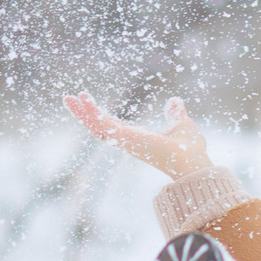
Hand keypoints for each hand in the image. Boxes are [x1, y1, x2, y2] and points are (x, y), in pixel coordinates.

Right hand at [65, 92, 212, 179]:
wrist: (192, 161)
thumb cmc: (189, 149)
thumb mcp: (181, 124)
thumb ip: (175, 115)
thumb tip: (175, 102)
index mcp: (138, 137)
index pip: (112, 125)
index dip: (99, 114)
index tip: (87, 102)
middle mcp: (128, 141)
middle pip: (98, 127)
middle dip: (83, 113)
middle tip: (69, 99)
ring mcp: (125, 141)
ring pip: (96, 127)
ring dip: (82, 113)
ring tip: (68, 98)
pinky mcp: (125, 138)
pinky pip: (103, 125)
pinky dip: (92, 112)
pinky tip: (84, 99)